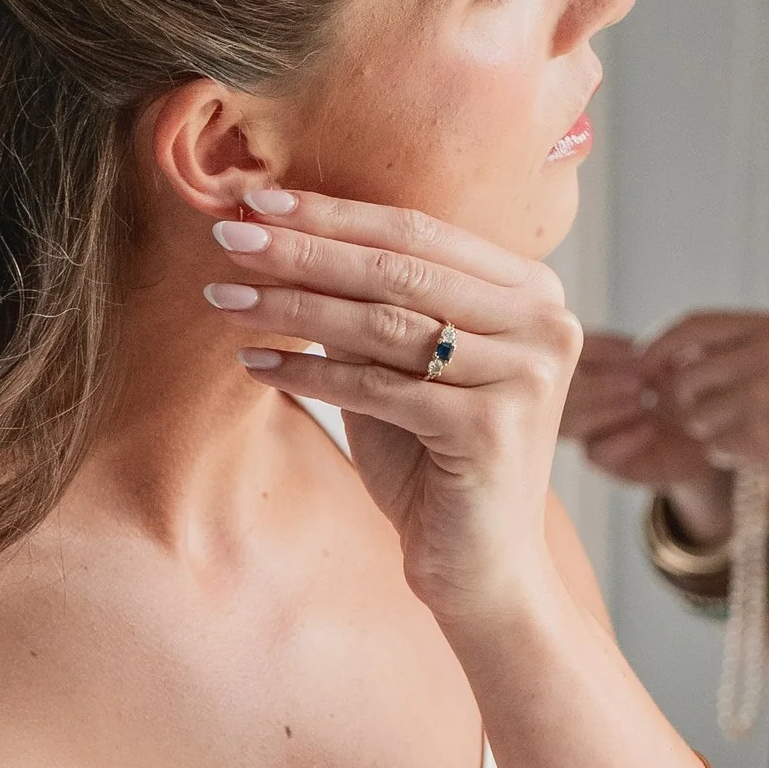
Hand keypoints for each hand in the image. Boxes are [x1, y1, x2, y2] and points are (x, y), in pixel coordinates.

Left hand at [202, 188, 579, 629]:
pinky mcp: (492, 428)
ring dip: (293, 305)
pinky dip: (309, 372)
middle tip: (228, 233)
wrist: (480, 568)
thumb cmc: (434, 461)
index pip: (420, 231)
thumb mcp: (405, 366)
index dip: (334, 212)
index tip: (257, 199)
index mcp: (532, 292)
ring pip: (385, 324)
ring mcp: (526, 375)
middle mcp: (544, 324)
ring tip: (224, 296)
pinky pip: (379, 388)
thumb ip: (372, 302)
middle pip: (400, 269)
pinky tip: (253, 361)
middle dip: (304, 248)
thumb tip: (280, 230)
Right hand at [563, 330, 727, 522]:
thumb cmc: (681, 392)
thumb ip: (658, 358)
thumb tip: (648, 353)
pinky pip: (596, 452)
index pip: (581, 351)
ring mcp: (586, 427)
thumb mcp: (674, 369)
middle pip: (567, 388)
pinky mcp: (601, 458)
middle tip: (638, 380)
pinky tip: (648, 429)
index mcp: (592, 363)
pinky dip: (621, 439)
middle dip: (603, 382)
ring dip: (606, 409)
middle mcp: (581, 395)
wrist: (699, 436)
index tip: (637, 350)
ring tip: (641, 402)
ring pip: (573, 420)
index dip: (605, 349)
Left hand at [638, 309, 768, 524]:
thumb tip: (649, 362)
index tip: (640, 366)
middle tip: (705, 418)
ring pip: (695, 416)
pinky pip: (714, 447)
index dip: (657, 346)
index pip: (693, 323)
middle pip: (684, 376)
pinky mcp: (767, 434)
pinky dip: (727, 455)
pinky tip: (759, 451)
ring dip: (708, 433)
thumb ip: (723, 355)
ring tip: (745, 433)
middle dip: (682, 404)